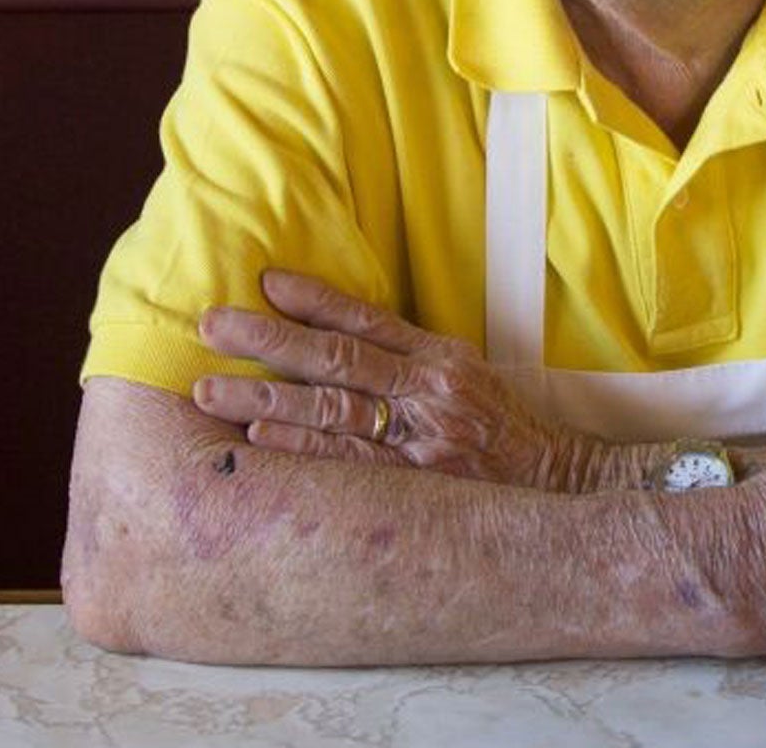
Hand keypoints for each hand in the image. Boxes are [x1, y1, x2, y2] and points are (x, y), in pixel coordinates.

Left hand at [193, 270, 595, 491]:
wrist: (557, 484)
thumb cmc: (499, 427)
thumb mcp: (464, 374)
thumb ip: (407, 356)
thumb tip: (335, 332)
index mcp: (438, 356)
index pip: (365, 319)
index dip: (314, 298)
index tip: (264, 281)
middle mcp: (429, 389)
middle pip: (337, 357)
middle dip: (268, 339)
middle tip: (211, 324)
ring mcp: (422, 438)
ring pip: (332, 410)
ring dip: (264, 398)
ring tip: (208, 389)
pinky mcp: (416, 485)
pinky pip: (349, 463)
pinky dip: (301, 450)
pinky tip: (258, 442)